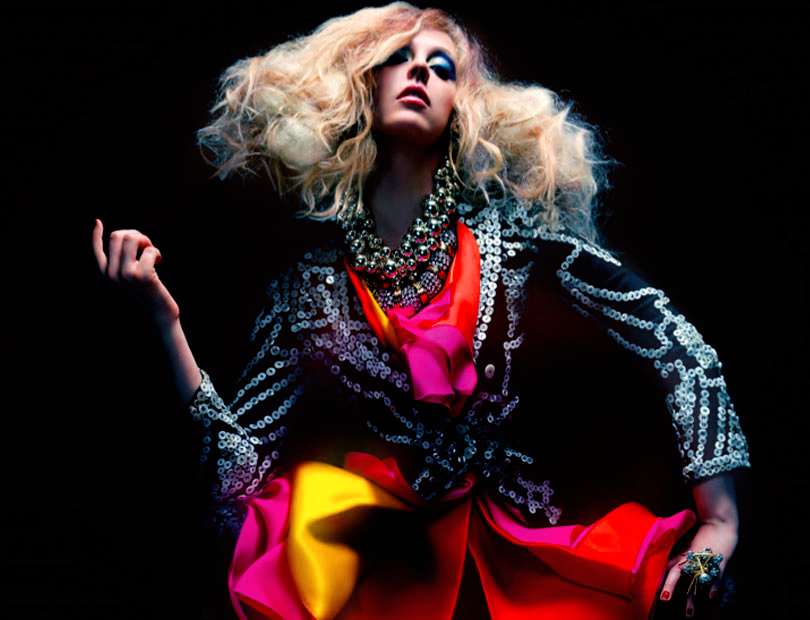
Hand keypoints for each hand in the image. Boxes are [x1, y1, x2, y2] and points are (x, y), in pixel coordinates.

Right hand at [92, 219, 179, 327]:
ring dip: (146, 241)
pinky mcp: (142, 275)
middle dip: (135, 235)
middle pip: (117, 237)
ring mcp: (125, 275)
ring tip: (152, 252)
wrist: (158, 315)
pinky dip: (157, 252)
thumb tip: (126, 237)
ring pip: (132, 238)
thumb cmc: (147, 295)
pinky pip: (149, 250)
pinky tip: (159, 261)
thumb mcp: (129, 280)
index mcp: (105, 277)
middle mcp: (111, 275)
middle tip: (146, 246)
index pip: (96, 251)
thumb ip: (122, 264)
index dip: (95, 235)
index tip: (97, 222)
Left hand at [659, 475, 738, 616]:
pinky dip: (712, 586)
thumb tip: (661, 563)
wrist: (718, 522)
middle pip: (677, 573)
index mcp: (680, 553)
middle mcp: (690, 558)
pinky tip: (710, 596)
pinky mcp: (718, 561)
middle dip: (670, 586)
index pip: (666, 567)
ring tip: (688, 613)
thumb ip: (674, 554)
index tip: (650, 590)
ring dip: (692, 597)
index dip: (659, 578)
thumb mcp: (684, 543)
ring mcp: (704, 560)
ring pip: (696, 581)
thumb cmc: (700, 534)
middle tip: (664, 598)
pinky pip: (715, 576)